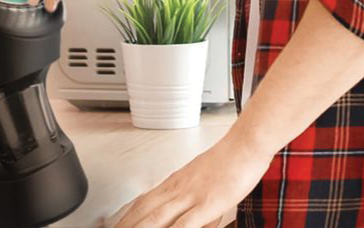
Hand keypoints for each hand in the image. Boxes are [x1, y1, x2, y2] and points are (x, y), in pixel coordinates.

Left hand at [108, 131, 270, 227]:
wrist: (246, 144)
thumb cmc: (230, 161)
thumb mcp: (206, 181)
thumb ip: (195, 201)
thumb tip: (190, 219)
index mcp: (176, 182)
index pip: (143, 201)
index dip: (127, 216)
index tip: (117, 225)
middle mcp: (177, 188)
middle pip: (143, 210)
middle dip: (126, 224)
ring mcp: (190, 196)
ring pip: (156, 217)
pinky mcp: (206, 203)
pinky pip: (184, 225)